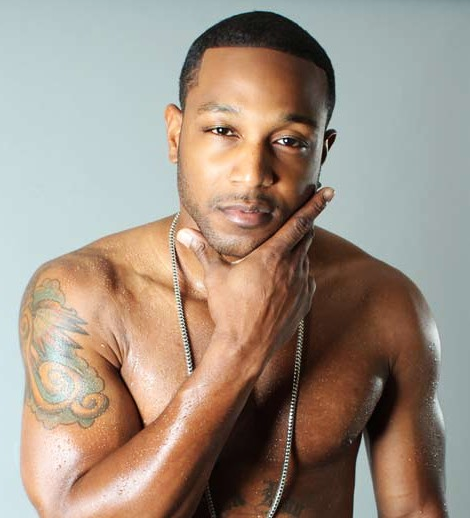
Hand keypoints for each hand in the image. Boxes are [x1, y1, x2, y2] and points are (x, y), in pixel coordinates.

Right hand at [177, 187, 334, 360]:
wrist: (245, 347)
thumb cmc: (230, 310)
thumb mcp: (215, 277)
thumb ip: (204, 251)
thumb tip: (185, 233)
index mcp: (272, 255)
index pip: (299, 223)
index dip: (315, 205)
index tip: (329, 192)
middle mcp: (292, 267)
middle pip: (306, 238)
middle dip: (304, 226)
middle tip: (301, 219)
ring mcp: (301, 286)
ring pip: (305, 259)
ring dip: (297, 254)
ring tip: (279, 260)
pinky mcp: (305, 302)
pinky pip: (306, 281)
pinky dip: (298, 276)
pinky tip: (283, 283)